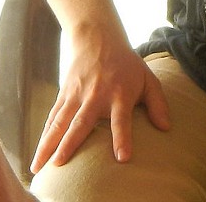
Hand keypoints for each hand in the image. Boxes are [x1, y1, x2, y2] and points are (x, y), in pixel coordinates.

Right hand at [29, 28, 170, 174]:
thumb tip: (166, 128)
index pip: (121, 120)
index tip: (122, 158)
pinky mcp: (64, 94)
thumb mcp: (147, 78)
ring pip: (59, 123)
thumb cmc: (126, 63)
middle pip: (80, 124)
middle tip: (59, 166)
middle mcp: (94, 96)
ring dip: (48, 144)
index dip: (122, 138)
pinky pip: (52, 117)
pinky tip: (38, 153)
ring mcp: (76, 95)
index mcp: (119, 95)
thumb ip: (158, 103)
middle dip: (69, 145)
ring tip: (39, 167)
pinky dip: (44, 134)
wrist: (96, 37)